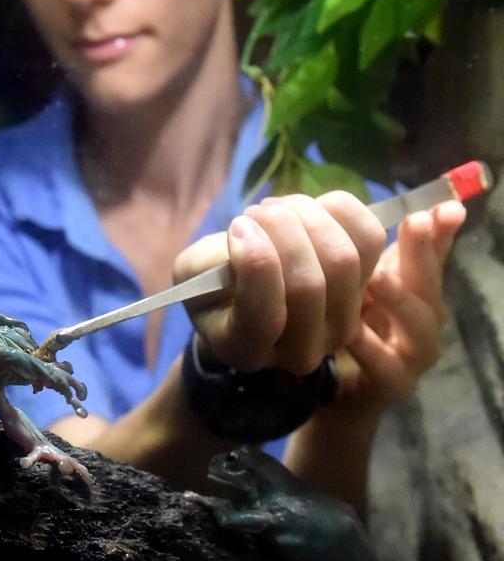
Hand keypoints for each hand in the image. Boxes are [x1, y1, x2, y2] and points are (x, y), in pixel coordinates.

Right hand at [174, 191, 386, 375]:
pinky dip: (339, 209)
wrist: (251, 294)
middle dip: (281, 230)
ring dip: (306, 216)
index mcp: (247, 351)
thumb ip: (207, 263)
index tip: (237, 226)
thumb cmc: (216, 286)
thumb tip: (248, 235)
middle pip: (308, 284)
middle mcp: (302, 350)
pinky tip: (311, 208)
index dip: (254, 263)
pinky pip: (369, 239)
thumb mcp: (192, 277)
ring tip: (279, 209)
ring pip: (341, 260)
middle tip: (257, 211)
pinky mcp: (367, 286)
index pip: (263, 317)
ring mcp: (342, 322)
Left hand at [333, 199, 466, 417]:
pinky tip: (349, 329)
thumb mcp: (362, 283)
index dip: (443, 230)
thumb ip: (377, 249)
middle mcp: (425, 321)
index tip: (448, 207)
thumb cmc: (353, 328)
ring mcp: (414, 356)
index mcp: (418, 290)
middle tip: (415, 223)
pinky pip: (385, 365)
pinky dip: (369, 346)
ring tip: (376, 276)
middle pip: (432, 283)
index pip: (437, 253)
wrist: (333, 394)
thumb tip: (391, 205)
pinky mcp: (392, 385)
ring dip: (400, 298)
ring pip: (420, 326)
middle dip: (424, 252)